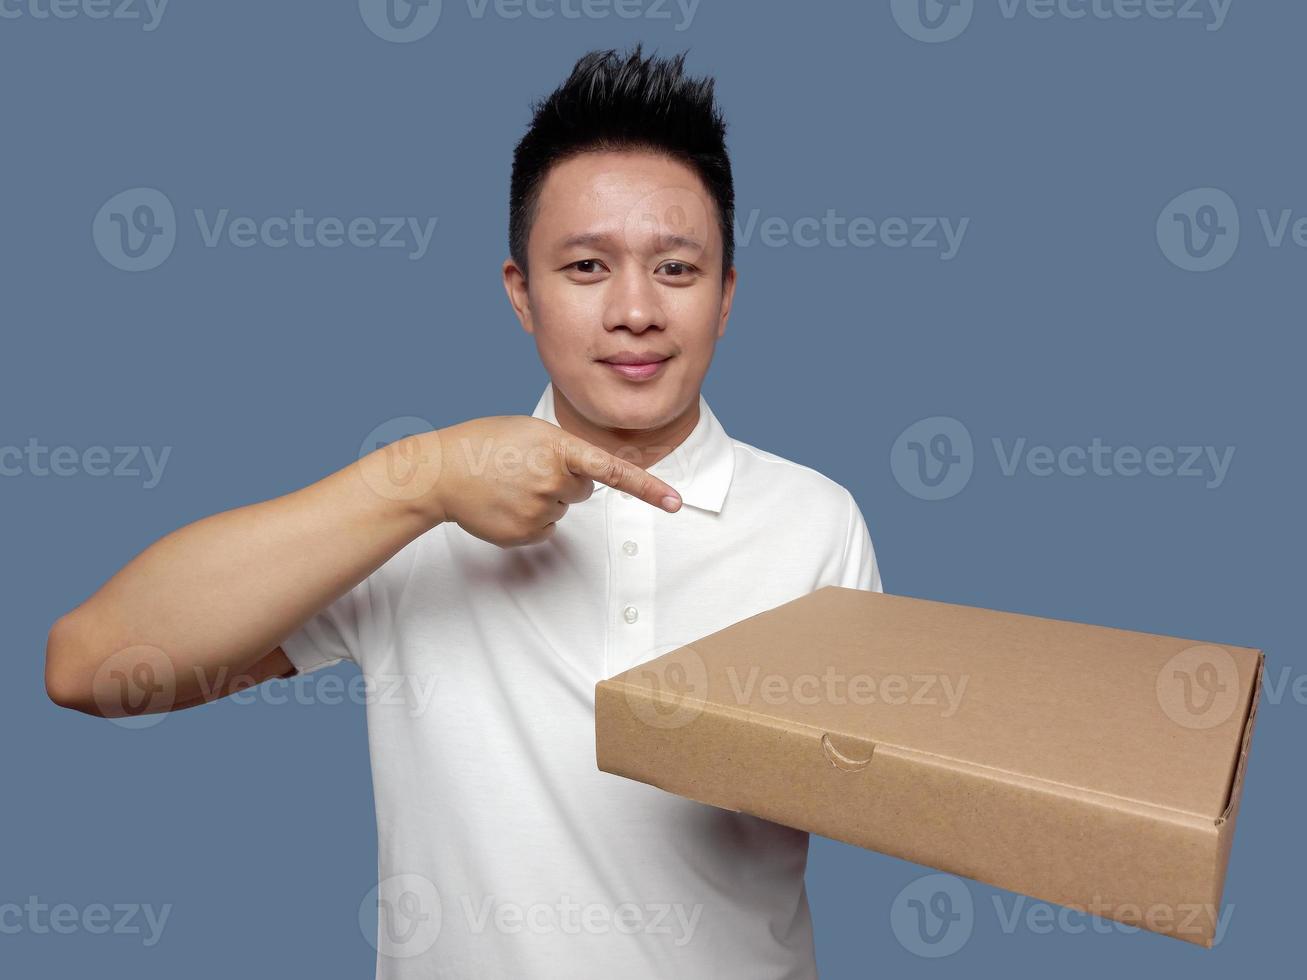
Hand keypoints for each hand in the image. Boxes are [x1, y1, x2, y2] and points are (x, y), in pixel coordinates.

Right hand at [430, 415, 681, 546]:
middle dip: (565, 480)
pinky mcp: (525, 534)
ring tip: (510, 483)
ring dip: (545, 498)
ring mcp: (539, 510)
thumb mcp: (531, 432)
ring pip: (563, 509)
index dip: (647, 488)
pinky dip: (530, 518)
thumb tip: (585, 480)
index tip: (676, 503)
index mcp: (558, 448)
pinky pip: (546, 528)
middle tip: (527, 468)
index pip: (612, 470)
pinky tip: (505, 502)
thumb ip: (565, 450)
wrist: (441, 472)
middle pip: (584, 490)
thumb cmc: (486, 444)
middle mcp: (553, 481)